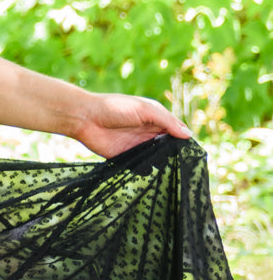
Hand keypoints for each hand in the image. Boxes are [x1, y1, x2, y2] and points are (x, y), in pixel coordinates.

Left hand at [69, 92, 190, 159]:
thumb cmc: (115, 108)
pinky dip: (145, 170)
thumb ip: (166, 122)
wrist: (86, 118)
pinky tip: (148, 171)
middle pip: (168, 146)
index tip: (193, 152)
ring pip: (156, 158)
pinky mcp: (125, 157)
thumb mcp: (145, 110)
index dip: (184, 140)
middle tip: (180, 162)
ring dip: (161, 163)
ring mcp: (137, 145)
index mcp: (155, 118)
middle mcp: (148, 132)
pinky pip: (140, 166)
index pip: (176, 131)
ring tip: (164, 167)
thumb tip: (188, 135)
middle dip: (174, 154)